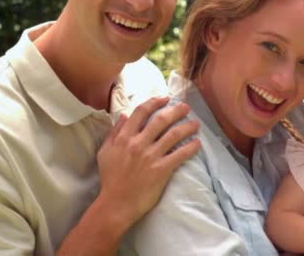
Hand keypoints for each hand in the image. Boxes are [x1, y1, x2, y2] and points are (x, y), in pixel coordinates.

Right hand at [97, 97, 200, 225]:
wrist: (116, 204)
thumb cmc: (110, 178)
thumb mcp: (105, 152)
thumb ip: (114, 132)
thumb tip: (125, 115)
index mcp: (124, 137)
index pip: (141, 112)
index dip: (155, 102)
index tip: (165, 98)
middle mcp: (138, 143)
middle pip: (161, 120)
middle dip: (176, 111)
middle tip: (186, 107)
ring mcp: (151, 156)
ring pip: (173, 135)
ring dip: (187, 127)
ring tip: (196, 124)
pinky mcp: (162, 170)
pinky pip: (180, 154)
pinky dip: (191, 147)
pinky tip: (197, 143)